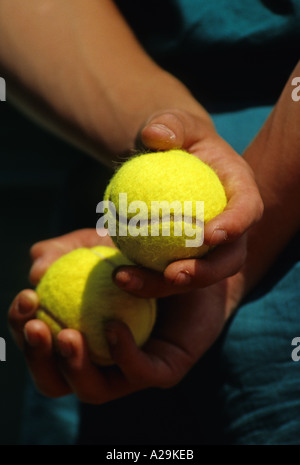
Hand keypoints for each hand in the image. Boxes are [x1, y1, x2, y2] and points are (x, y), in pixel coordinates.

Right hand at [8, 272, 241, 403]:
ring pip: (92, 389)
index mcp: (78, 335)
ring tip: (68, 335)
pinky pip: (139, 373)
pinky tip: (114, 326)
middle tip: (37, 325)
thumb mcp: (95, 242)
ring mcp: (130, 370)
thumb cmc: (139, 252)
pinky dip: (123, 355)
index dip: (23, 327)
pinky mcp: (165, 370)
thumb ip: (63, 251)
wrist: (195, 256)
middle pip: (55, 379)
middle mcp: (99, 360)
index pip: (40, 345)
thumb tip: (35, 270)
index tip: (26, 297)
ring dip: (74, 366)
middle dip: (38, 358)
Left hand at [113, 109, 262, 297]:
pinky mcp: (185, 257)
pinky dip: (145, 279)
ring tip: (128, 280)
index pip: (247, 210)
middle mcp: (230, 226)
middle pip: (229, 258)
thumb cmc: (177, 139)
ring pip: (196, 275)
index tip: (210, 234)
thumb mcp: (174, 123)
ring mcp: (208, 247)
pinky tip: (118, 275)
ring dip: (165, 285)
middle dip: (206, 272)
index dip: (236, 225)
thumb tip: (155, 135)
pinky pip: (167, 274)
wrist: (170, 161)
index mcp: (239, 192)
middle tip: (174, 275)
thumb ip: (170, 124)